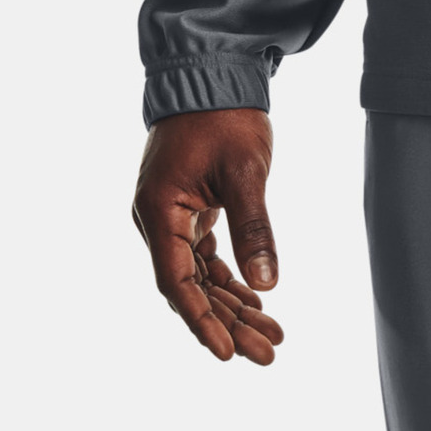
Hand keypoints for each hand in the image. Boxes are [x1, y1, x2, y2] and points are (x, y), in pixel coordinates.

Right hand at [132, 108, 284, 363]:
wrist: (211, 75)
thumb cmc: (225, 118)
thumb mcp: (246, 173)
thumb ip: (254, 229)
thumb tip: (265, 285)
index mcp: (160, 211)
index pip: (177, 282)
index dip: (202, 321)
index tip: (227, 353)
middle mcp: (158, 220)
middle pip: (191, 288)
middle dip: (229, 324)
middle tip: (268, 355)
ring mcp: (171, 219)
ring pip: (200, 279)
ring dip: (234, 309)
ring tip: (273, 338)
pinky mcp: (188, 214)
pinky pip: (206, 261)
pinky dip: (231, 284)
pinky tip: (259, 307)